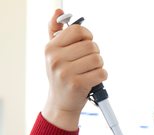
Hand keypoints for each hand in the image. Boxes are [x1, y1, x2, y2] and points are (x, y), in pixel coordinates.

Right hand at [42, 9, 106, 130]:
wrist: (60, 103)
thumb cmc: (61, 76)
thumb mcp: (55, 53)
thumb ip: (56, 32)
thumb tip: (58, 11)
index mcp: (51, 48)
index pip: (78, 30)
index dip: (87, 36)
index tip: (86, 44)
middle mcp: (56, 59)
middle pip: (91, 45)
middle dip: (95, 54)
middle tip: (88, 63)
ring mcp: (65, 72)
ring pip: (98, 59)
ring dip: (99, 65)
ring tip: (90, 71)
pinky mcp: (77, 84)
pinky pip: (101, 73)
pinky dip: (102, 76)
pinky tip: (94, 79)